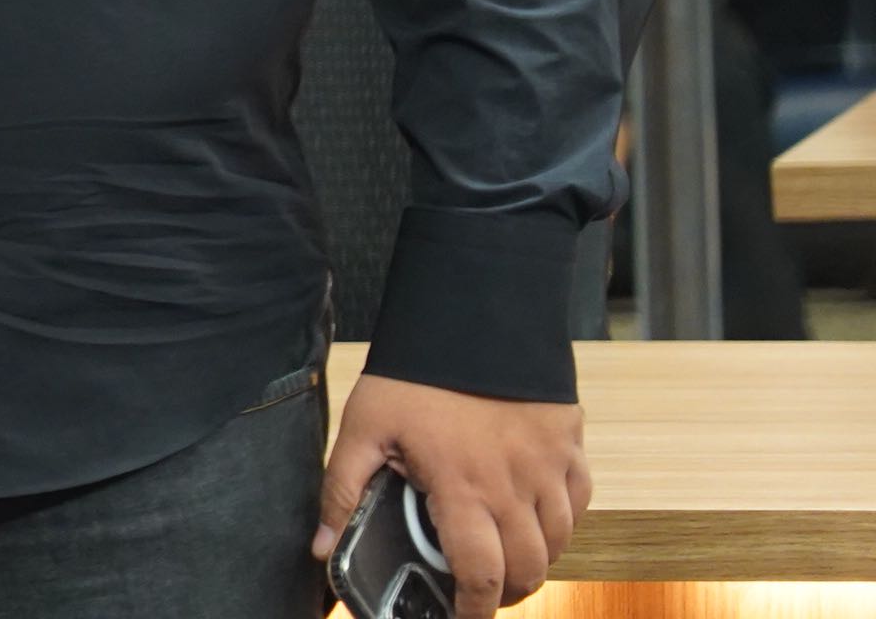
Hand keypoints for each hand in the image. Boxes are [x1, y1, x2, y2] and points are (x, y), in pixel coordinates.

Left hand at [318, 374, 587, 614]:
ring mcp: (551, 466)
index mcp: (463, 488)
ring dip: (537, 559)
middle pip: (529, 568)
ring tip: (509, 560)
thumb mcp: (363, 429)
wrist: (472, 313)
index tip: (463, 618)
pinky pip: (580, 501)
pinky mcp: (571, 444)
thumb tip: (322, 548)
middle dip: (508, 591)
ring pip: (559, 540)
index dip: (474, 608)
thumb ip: (342, 491)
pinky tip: (537, 516)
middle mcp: (516, 486)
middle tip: (483, 592)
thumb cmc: (414, 374)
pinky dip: (563, 520)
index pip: (480, 574)